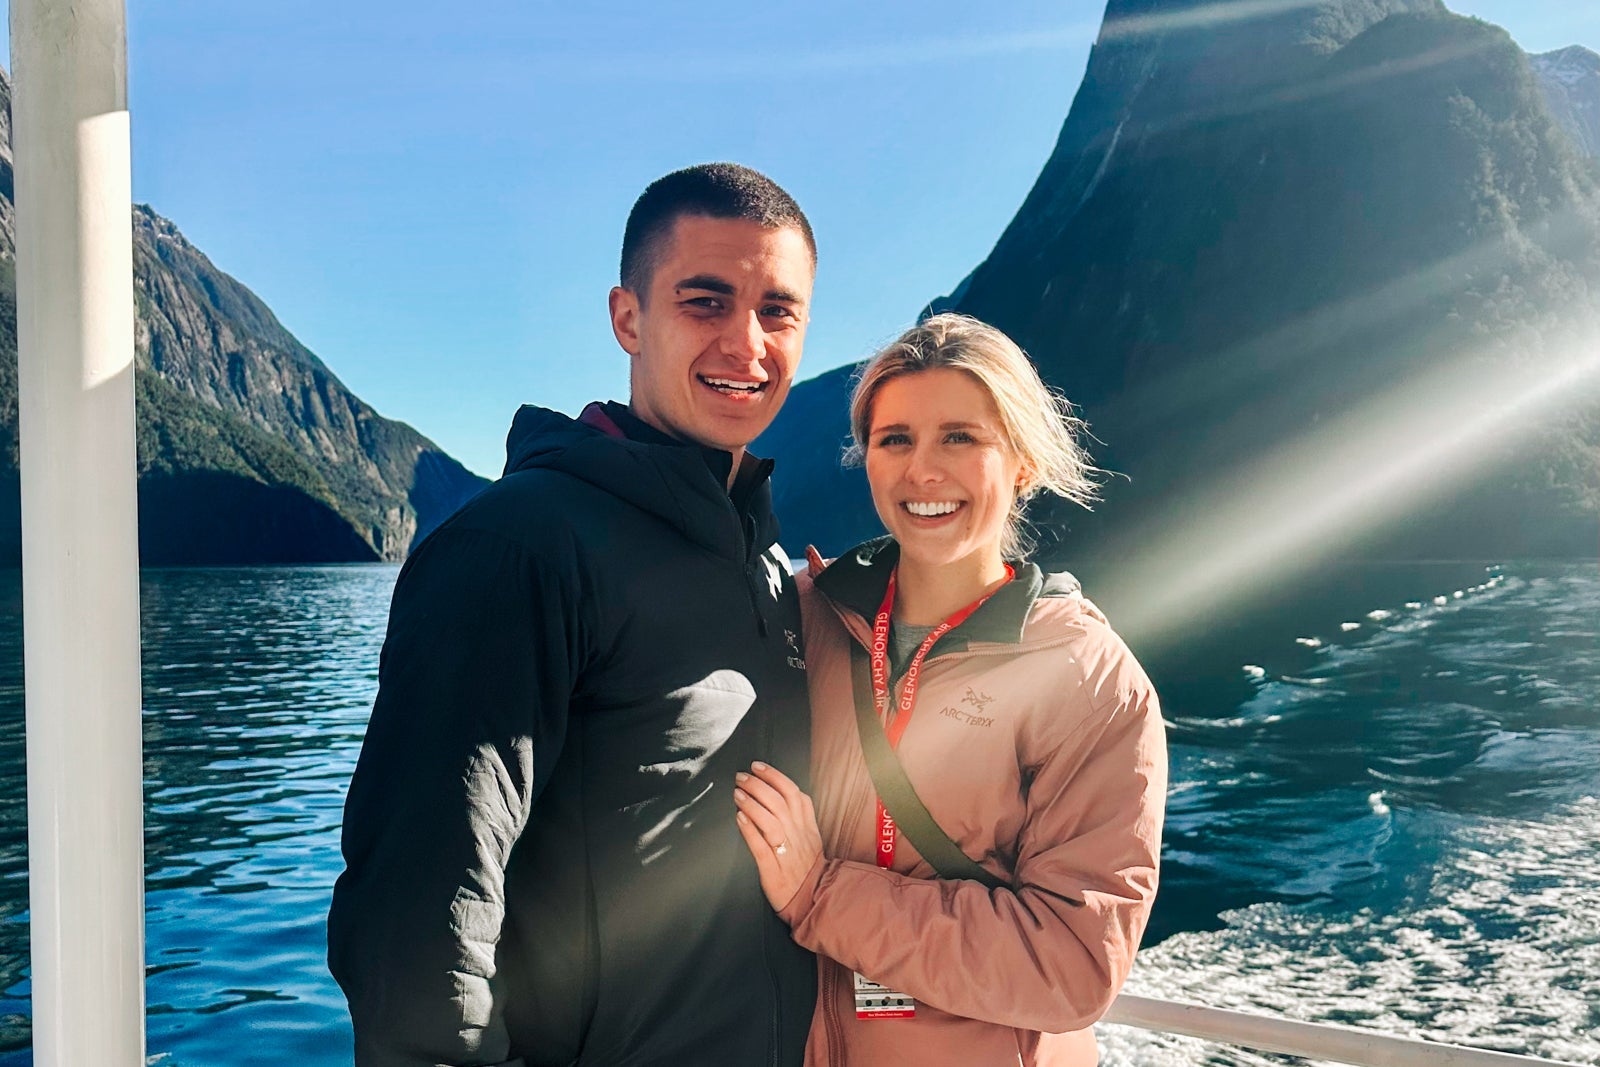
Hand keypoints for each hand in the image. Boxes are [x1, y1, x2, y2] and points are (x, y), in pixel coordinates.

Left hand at [734, 761, 823, 913]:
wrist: (813, 899)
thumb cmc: (808, 866)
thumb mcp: (812, 836)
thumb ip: (802, 814)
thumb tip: (786, 789)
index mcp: (807, 827)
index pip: (793, 793)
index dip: (775, 776)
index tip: (758, 766)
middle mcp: (798, 837)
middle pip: (780, 803)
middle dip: (758, 785)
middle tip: (741, 776)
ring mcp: (786, 853)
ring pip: (771, 823)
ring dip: (753, 805)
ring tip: (737, 793)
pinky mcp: (773, 870)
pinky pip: (761, 848)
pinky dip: (750, 831)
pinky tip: (739, 818)